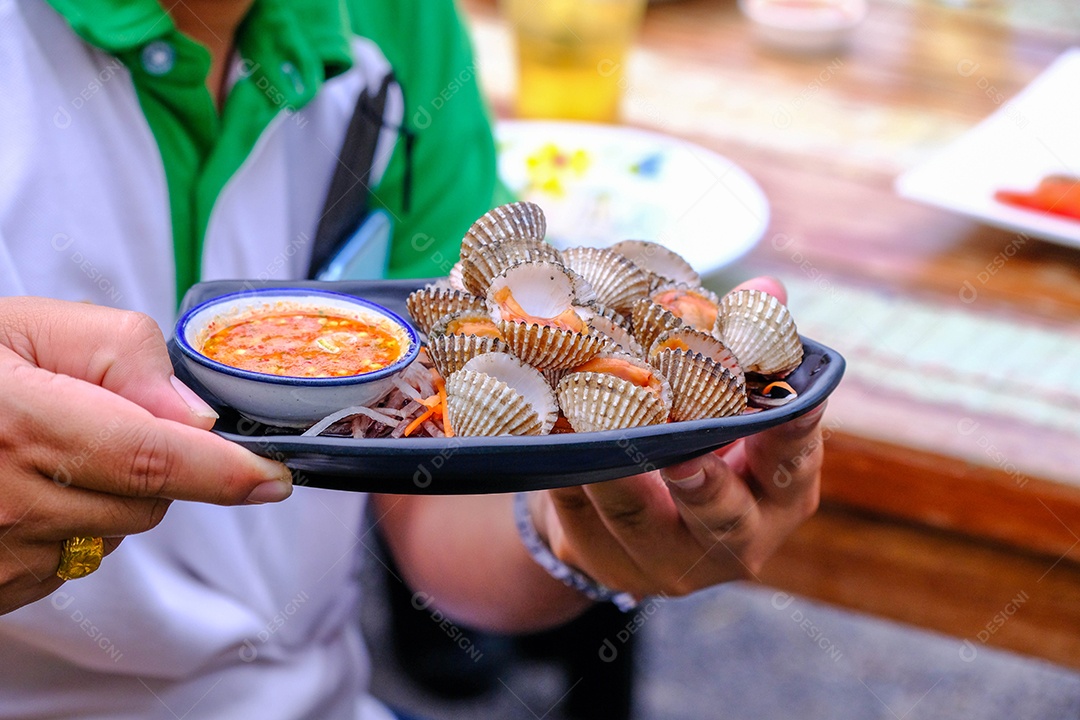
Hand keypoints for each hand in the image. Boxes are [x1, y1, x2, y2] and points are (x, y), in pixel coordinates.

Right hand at [0, 297, 292, 613]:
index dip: (226, 472)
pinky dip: (73, 525)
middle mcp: (10, 500)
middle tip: (103, 419)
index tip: (275, 478)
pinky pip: (72, 560)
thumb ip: (117, 353)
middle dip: (159, 463)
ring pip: (116, 532)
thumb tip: (194, 414)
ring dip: (111, 493)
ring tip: (48, 450)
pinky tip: (26, 487)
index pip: (154, 458)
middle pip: (150, 500)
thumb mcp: (24, 326)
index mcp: (23, 424)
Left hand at [531, 277, 823, 598]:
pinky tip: (545, 440)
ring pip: (636, 521)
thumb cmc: (695, 444)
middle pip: (724, 519)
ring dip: (612, 475)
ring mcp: (664, 560)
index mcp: (776, 494)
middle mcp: (733, 538)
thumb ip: (743, 348)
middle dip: (703, 487)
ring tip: (588, 429)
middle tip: (681, 454)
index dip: (795, 432)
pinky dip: (562, 477)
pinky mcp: (601, 560)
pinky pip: (578, 519)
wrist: (628, 518)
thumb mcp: (726, 407)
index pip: (793, 463)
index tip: (793, 401)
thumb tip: (767, 288)